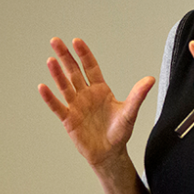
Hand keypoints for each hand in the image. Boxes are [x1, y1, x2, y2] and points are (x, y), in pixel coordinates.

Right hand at [38, 37, 154, 169]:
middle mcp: (86, 94)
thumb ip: (138, 95)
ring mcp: (76, 106)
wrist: (110, 153)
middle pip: (73, 72)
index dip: (84, 54)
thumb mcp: (130, 112)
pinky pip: (58, 106)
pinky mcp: (69, 119)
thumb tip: (150, 80)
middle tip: (56, 41)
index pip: (90, 67)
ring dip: (57, 74)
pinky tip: (43, 87)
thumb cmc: (120, 132)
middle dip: (65, 56)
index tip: (77, 41)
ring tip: (51, 60)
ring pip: (65, 86)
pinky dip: (50, 98)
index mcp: (101, 89)